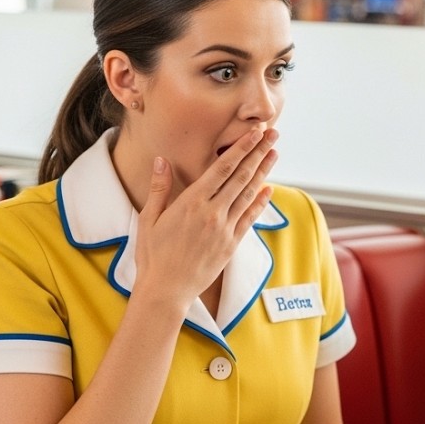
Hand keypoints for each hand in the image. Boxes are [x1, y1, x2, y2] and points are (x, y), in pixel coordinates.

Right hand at [134, 128, 277, 305]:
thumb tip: (161, 160)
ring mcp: (225, 229)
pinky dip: (260, 202)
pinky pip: (250, 218)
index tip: (255, 133)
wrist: (167, 290)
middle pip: (241, 176)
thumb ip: (159, 188)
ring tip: (275, 153)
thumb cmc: (153, 254)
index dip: (241, 148)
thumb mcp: (149, 218)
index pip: (222, 167)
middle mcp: (212, 213)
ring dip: (263, 171)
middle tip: (273, 134)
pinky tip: (269, 189)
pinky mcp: (231, 244)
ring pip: (249, 194)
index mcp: (191, 202)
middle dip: (258, 152)